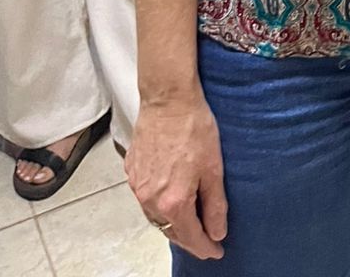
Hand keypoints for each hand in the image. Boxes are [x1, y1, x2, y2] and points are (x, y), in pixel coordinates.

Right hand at [126, 95, 226, 260]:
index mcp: (173, 202)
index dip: (206, 248)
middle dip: (189, 237)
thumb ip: (215, 204)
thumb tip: (217, 232)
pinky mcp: (131, 171)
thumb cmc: (194, 127)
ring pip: (155, 216)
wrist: (167, 98)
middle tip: (206, 238)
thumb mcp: (214, 167)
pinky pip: (146, 197)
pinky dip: (159, 202)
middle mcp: (150, 200)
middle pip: (170, 230)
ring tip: (190, 219)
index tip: (217, 251)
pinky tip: (170, 194)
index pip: (190, 237)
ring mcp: (137, 186)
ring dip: (173, 221)